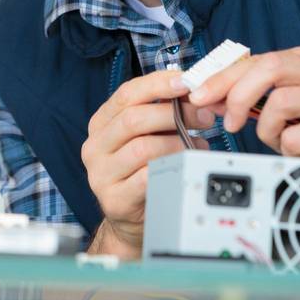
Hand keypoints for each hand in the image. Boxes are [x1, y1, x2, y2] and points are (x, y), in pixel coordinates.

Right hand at [81, 70, 212, 250]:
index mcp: (101, 123)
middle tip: (205, 116)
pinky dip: (172, 168)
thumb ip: (161, 112)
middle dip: (175, 113)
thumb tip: (194, 92)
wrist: (129, 218)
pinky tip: (186, 166)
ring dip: (178, 143)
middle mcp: (95, 145)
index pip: (126, 94)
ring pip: (143, 148)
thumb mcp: (146, 135)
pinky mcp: (114, 199)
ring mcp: (100, 173)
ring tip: (198, 145)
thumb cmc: (141, 170)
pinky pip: (147, 178)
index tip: (186, 81)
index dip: (158, 84)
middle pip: (134, 119)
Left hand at [187, 45, 299, 157]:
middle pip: (270, 68)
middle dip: (238, 93)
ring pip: (281, 102)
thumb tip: (209, 97)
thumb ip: (257, 90)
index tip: (199, 94)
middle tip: (228, 121)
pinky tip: (298, 149)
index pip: (257, 59)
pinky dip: (287, 148)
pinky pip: (297, 138)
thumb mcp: (294, 92)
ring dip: (267, 128)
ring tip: (278, 138)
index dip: (223, 77)